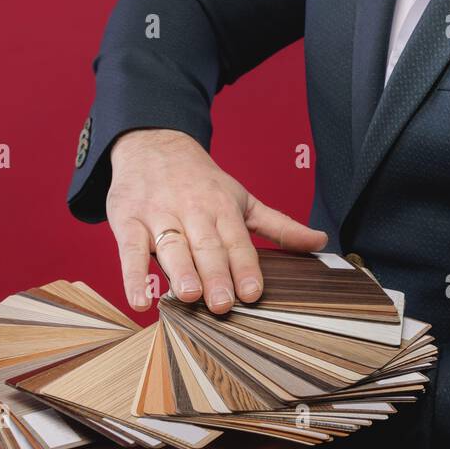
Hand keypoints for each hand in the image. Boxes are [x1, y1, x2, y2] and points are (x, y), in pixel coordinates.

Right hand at [106, 128, 327, 313]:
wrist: (153, 144)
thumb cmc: (201, 181)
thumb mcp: (242, 198)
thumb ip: (279, 225)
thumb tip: (321, 242)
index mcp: (222, 207)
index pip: (237, 241)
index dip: (246, 267)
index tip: (254, 293)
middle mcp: (192, 211)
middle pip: (206, 246)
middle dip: (215, 274)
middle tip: (222, 304)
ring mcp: (158, 215)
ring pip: (171, 246)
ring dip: (180, 271)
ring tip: (189, 295)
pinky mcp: (128, 221)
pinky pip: (129, 251)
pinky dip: (132, 276)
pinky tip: (139, 300)